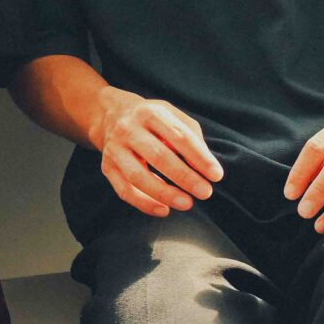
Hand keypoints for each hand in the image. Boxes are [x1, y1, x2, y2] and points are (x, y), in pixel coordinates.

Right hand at [89, 88, 222, 215]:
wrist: (111, 116)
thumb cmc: (151, 121)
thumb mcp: (171, 115)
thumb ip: (190, 135)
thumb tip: (204, 165)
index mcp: (150, 113)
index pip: (179, 136)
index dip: (199, 157)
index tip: (216, 175)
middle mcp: (129, 129)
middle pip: (158, 156)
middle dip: (184, 177)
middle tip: (205, 192)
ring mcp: (115, 149)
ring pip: (138, 176)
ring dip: (164, 193)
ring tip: (186, 203)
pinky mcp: (107, 167)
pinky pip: (124, 190)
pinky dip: (144, 203)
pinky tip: (164, 210)